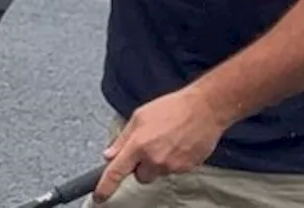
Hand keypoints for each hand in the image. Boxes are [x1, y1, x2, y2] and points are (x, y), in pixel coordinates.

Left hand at [93, 86, 230, 202]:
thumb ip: (122, 138)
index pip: (116, 172)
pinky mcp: (186, 169)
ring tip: (168, 140)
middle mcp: (154, 159)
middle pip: (140, 177)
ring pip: (157, 173)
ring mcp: (171, 166)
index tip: (99, 196)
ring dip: (158, 162)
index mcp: (138, 144)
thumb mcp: (140, 116)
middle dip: (142, 166)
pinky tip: (179, 144)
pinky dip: (173, 161)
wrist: (204, 108)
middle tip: (150, 146)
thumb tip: (109, 155)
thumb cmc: (173, 108)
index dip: (105, 187)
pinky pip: (173, 170)